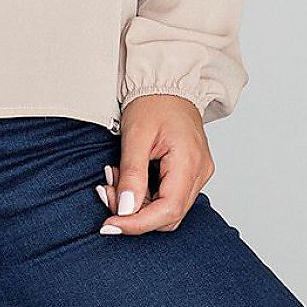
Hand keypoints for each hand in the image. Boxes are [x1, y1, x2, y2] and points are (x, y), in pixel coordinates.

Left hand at [94, 94, 213, 234]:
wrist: (167, 82)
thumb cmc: (153, 102)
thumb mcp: (135, 135)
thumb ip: (132, 174)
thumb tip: (126, 210)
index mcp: (189, 162)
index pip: (167, 211)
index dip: (137, 223)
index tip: (110, 224)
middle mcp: (200, 172)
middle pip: (168, 214)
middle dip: (133, 211)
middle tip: (106, 189)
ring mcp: (198, 173)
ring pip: (167, 207)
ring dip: (137, 201)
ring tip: (114, 176)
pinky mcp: (191, 172)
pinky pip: (168, 195)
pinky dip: (145, 192)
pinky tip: (128, 176)